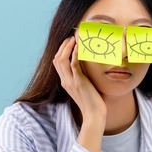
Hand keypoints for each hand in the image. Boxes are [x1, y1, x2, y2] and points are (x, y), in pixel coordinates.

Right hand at [53, 36, 105, 151]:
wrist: (94, 115)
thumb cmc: (92, 102)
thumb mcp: (84, 87)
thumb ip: (82, 76)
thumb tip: (86, 66)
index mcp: (65, 82)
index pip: (57, 63)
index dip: (61, 50)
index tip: (69, 42)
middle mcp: (65, 81)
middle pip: (57, 59)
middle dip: (63, 46)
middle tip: (71, 37)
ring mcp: (71, 82)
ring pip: (62, 60)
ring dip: (67, 47)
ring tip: (74, 38)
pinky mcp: (79, 82)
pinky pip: (73, 65)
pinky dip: (75, 54)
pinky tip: (79, 46)